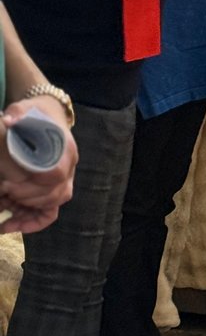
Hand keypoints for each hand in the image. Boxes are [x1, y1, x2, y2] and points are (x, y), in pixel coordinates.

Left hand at [0, 98, 77, 232]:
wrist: (45, 116)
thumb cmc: (35, 115)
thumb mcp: (24, 110)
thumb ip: (18, 115)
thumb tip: (9, 121)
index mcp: (65, 148)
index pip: (57, 173)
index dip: (35, 184)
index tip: (10, 184)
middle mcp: (69, 166)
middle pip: (55, 194)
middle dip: (25, 199)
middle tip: (2, 191)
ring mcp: (64, 179)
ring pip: (52, 206)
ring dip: (25, 212)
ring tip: (2, 207)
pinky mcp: (55, 188)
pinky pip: (49, 213)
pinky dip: (31, 223)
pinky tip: (8, 224)